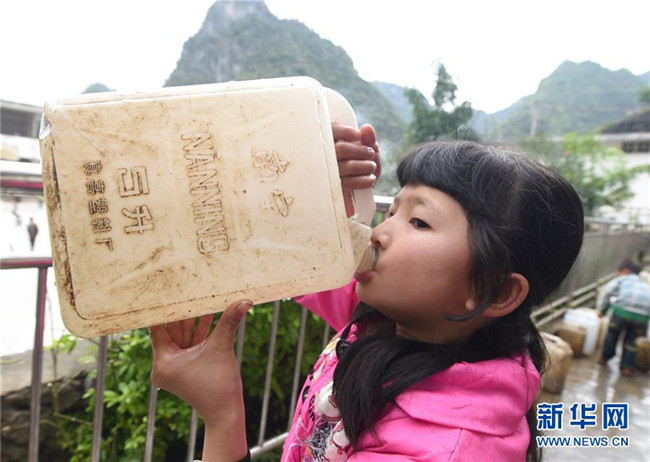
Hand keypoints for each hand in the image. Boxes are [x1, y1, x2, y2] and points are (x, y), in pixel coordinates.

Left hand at [150, 300, 251, 459]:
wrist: (225, 412)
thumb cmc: (218, 385)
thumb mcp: (222, 347)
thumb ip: (229, 321)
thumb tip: (245, 301)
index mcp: (163, 361)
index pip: (158, 326)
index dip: (165, 308)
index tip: (167, 290)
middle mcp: (163, 364)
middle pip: (173, 330)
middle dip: (185, 312)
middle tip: (189, 289)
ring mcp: (174, 367)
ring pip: (183, 336)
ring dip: (195, 320)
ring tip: (203, 299)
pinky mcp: (185, 368)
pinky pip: (190, 345)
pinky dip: (199, 333)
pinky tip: (209, 314)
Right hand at [333, 123, 380, 216]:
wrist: (353, 195)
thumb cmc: (356, 166)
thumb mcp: (363, 150)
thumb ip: (366, 138)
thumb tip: (367, 128)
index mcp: (326, 143)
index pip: (330, 132)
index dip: (345, 132)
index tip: (358, 135)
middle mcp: (323, 158)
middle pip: (341, 149)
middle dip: (362, 151)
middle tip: (371, 153)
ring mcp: (327, 175)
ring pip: (348, 166)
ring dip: (366, 165)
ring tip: (371, 166)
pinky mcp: (334, 189)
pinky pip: (350, 183)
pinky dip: (365, 180)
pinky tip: (370, 179)